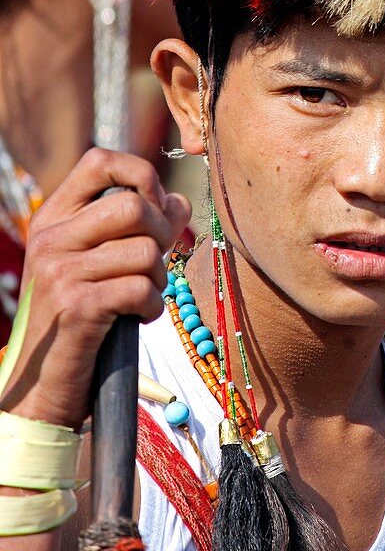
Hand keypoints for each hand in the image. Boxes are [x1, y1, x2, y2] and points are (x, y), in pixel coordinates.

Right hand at [0, 148, 189, 430]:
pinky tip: (137, 317)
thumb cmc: (79, 320)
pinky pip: (142, 289)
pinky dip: (153, 306)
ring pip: (145, 250)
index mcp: (53, 218)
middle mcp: (50, 238)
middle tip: (156, 261)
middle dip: (162, 233)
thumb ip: (138, 228)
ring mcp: (60, 273)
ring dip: (159, 278)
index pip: (100, 161)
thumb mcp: (99, 264)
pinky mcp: (77, 309)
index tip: (155, 204)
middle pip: (134, 205)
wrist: (40, 389)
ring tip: (142, 296)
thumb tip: (178, 201)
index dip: (140, 174)